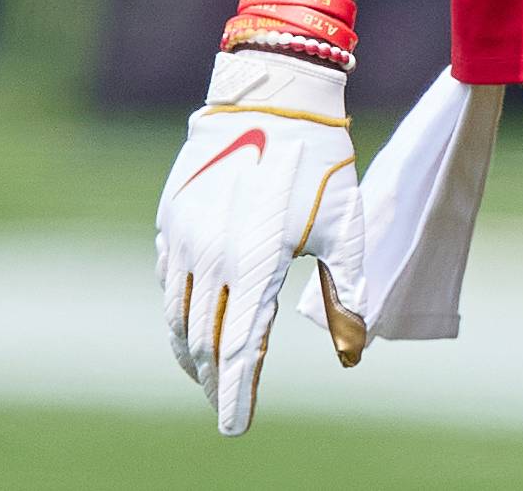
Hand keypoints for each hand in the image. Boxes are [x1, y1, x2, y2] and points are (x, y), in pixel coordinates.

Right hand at [155, 50, 368, 431]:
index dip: (236, 394)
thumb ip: (347, 291)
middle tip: (227, 403)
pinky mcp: (172, 218)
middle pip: (203, 340)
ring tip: (208, 372)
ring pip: (178, 315)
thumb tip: (354, 350)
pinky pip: (169, 279)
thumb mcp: (346, 227)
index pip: (239, 348)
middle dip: (215, 380)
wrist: (272, 94)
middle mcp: (211, 256)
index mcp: (256, 263)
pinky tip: (193, 320)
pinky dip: (179, 309)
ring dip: (191, 351)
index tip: (235, 427)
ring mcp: (184, 237)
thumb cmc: (320, 163)